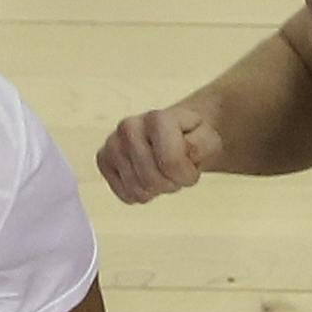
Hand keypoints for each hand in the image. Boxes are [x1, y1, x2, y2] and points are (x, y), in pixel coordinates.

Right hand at [96, 104, 222, 203]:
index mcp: (156, 118)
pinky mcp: (103, 160)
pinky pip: (124, 194)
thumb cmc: (192, 138)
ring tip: (162, 172)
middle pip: (152, 180)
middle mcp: (128, 127)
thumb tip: (185, 150)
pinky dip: (140, 194)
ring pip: (138, 190)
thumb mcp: (208, 139)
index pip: (171, 163)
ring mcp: (112, 144)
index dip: (187, 175)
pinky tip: (146, 178)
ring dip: (156, 189)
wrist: (174, 132)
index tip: (192, 166)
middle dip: (172, 183)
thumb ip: (202, 144)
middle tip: (177, 171)